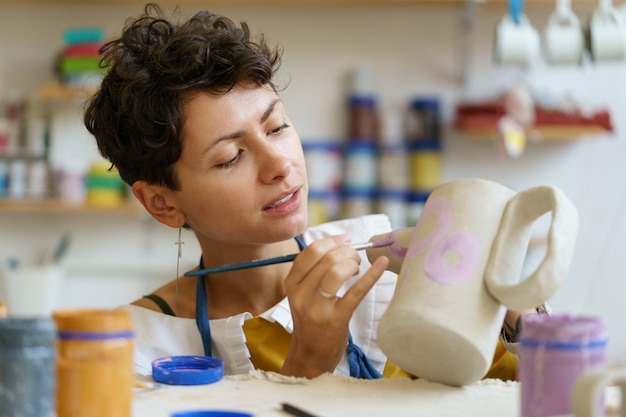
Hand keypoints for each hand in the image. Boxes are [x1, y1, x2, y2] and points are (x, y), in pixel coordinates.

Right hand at [281, 234, 388, 377]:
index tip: (346, 239)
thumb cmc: (311, 322)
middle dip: (346, 251)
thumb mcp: (302, 295)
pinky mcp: (336, 320)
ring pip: (336, 271)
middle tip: (355, 256)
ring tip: (358, 267)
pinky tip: (382, 264)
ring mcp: (317, 308)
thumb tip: (338, 245)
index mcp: (292, 284)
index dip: (331, 241)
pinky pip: (356, 292)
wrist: (310, 356)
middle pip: (325, 258)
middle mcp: (301, 295)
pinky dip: (372, 275)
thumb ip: (312, 273)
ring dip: (353, 262)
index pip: (309, 252)